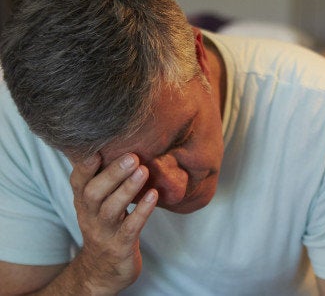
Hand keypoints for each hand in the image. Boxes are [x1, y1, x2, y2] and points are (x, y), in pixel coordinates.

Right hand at [69, 153, 157, 293]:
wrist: (103, 271)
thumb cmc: (106, 227)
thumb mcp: (99, 204)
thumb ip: (106, 180)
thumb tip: (124, 146)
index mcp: (83, 202)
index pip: (78, 181)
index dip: (85, 165)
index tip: (97, 147)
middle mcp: (89, 216)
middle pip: (94, 192)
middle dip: (112, 173)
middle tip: (132, 156)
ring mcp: (104, 232)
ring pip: (111, 209)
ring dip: (127, 189)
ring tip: (143, 171)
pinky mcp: (120, 246)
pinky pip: (130, 227)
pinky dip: (142, 211)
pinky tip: (153, 195)